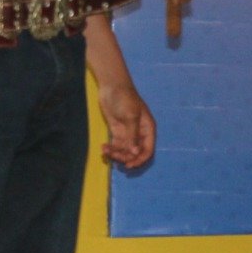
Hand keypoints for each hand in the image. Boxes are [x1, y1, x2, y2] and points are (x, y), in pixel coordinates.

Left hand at [82, 13, 154, 168]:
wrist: (111, 86)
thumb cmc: (125, 98)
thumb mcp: (131, 116)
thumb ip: (133, 135)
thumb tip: (135, 153)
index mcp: (148, 129)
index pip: (148, 150)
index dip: (140, 159)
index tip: (129, 165)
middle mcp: (139, 133)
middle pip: (135, 153)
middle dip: (125, 157)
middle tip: (114, 156)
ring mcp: (128, 133)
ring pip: (124, 151)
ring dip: (116, 154)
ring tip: (106, 150)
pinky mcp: (117, 132)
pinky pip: (116, 146)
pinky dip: (111, 149)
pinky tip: (104, 149)